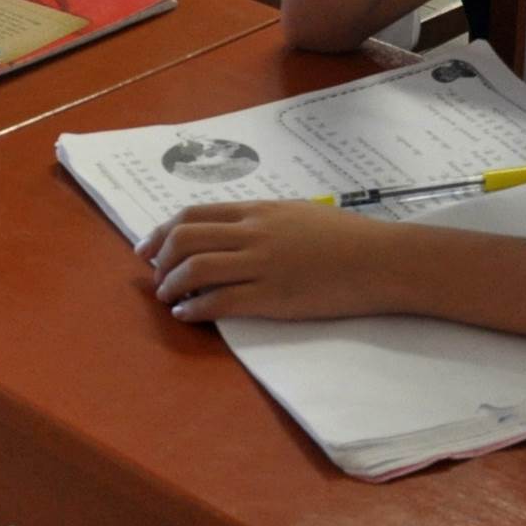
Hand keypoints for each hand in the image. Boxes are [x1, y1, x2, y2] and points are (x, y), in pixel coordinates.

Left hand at [138, 201, 399, 322]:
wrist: (378, 260)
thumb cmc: (345, 236)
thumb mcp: (297, 214)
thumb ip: (263, 220)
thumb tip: (234, 231)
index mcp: (257, 211)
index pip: (194, 214)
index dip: (163, 231)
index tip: (147, 247)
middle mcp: (252, 233)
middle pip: (186, 238)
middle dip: (160, 258)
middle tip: (153, 275)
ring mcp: (260, 265)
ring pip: (196, 269)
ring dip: (172, 284)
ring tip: (167, 297)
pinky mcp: (271, 298)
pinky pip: (220, 301)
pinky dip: (194, 309)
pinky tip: (186, 314)